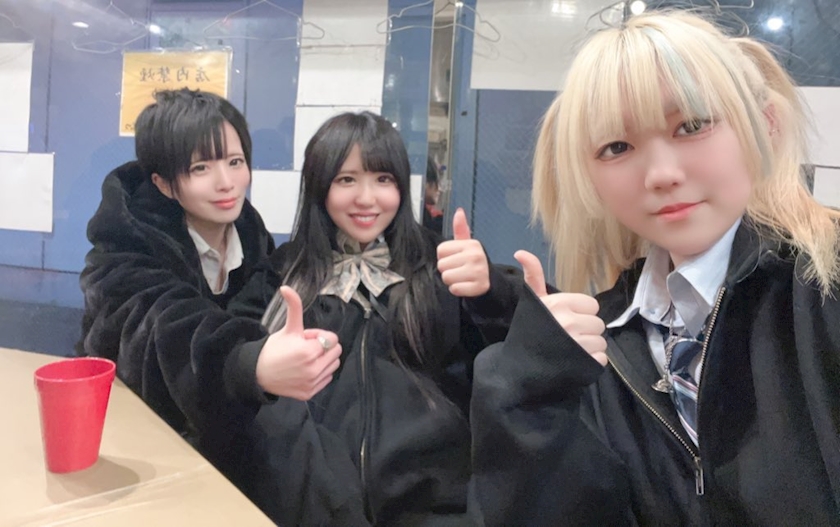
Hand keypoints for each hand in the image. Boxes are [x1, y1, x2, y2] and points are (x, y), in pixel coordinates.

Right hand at [255, 286, 341, 399]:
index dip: (318, 336)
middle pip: (336, 351)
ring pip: (333, 365)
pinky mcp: (310, 393)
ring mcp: (312, 383)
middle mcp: (313, 369)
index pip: (332, 339)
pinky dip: (320, 373)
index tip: (304, 339)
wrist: (258, 373)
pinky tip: (304, 370)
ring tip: (305, 359)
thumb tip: (285, 287)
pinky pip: (327, 378)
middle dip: (323, 347)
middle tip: (304, 348)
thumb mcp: (288, 327)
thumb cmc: (274, 348)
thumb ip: (294, 306)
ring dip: (324, 360)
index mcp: (310, 351)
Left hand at [437, 208, 490, 296]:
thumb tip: (459, 211)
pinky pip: (454, 289)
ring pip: (447, 278)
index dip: (444, 257)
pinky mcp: (479, 286)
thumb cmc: (473, 262)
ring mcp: (479, 272)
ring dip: (451, 281)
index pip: (440, 250)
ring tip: (462, 277)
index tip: (455, 259)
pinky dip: (457, 290)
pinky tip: (466, 285)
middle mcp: (476, 256)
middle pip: (442, 265)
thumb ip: (460, 229)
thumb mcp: (467, 245)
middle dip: (447, 270)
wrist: (489, 280)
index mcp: (471, 244)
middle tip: (459, 270)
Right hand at [514, 250, 607, 365]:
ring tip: (572, 350)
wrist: (518, 366)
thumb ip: (534, 276)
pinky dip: (592, 361)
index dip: (581, 313)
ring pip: (601, 342)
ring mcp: (577, 344)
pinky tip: (576, 361)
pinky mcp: (583, 363)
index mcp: (559, 303)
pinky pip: (601, 358)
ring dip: (590, 347)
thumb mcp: (532, 302)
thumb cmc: (528, 331)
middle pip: (598, 323)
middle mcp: (569, 322)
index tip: (566, 320)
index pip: (591, 306)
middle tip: (569, 337)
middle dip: (586, 330)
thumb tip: (520, 251)